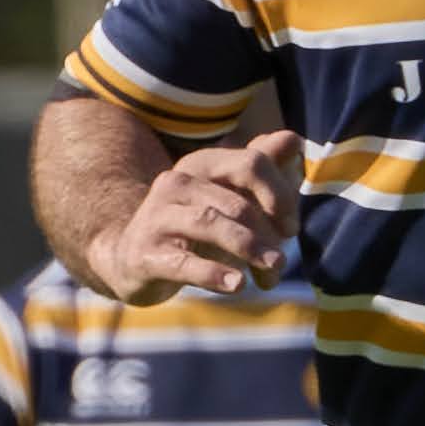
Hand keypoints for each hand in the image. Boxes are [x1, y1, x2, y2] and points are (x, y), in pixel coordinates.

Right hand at [90, 135, 301, 305]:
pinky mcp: (145, 255)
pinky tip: (237, 285)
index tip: (291, 227)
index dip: (280, 194)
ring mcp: (157, 218)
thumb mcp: (227, 197)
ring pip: (211, 224)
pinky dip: (214, 274)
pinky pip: (184, 263)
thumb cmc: (190, 228)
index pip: (252, 164)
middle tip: (279, 261)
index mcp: (201, 164)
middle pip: (236, 202)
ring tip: (271, 271)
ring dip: (248, 248)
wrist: (130, 259)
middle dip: (267, 233)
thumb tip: (293, 140)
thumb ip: (261, 169)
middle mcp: (176, 183)